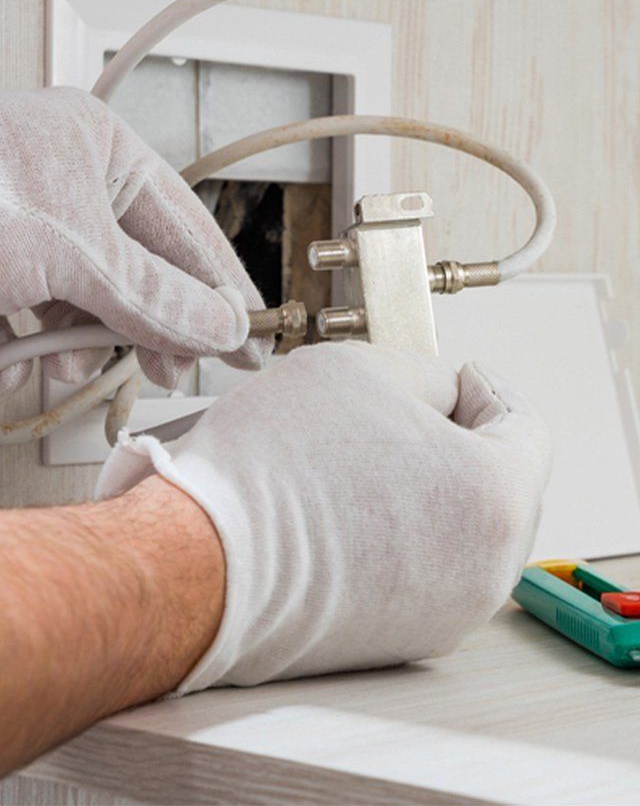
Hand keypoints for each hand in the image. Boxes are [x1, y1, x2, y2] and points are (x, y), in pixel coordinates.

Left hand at [0, 87, 269, 392]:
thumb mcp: (69, 249)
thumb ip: (153, 292)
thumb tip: (220, 324)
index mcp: (94, 147)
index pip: (186, 222)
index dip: (222, 285)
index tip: (252, 337)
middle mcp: (65, 181)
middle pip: (141, 265)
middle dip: (151, 323)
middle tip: (178, 372)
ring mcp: (26, 226)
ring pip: (91, 298)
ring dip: (88, 342)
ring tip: (77, 367)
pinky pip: (42, 313)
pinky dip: (41, 347)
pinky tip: (32, 367)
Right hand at [97, 340, 550, 688]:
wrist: (194, 562)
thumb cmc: (273, 465)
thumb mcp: (364, 368)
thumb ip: (429, 374)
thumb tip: (443, 394)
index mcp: (497, 500)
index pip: (524, 424)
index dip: (486, 386)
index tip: (456, 377)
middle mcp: (484, 572)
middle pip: (498, 482)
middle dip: (459, 438)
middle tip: (415, 409)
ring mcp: (442, 615)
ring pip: (460, 529)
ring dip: (428, 486)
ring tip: (370, 455)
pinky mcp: (395, 642)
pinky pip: (422, 570)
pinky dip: (400, 533)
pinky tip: (346, 505)